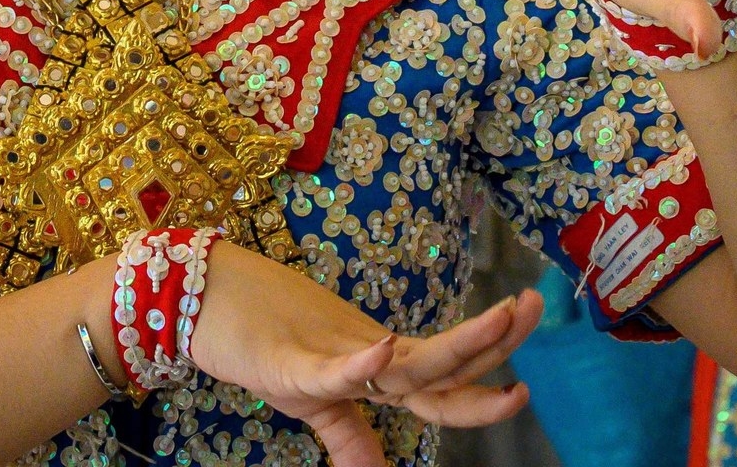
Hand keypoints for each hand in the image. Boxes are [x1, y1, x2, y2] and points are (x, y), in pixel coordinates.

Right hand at [166, 242, 538, 466]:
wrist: (204, 300)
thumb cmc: (261, 343)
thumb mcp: (311, 399)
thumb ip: (349, 436)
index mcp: (375, 366)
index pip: (441, 382)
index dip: (485, 384)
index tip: (528, 380)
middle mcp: (367, 354)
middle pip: (438, 361)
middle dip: (491, 340)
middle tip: (531, 307)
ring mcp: (332, 353)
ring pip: (404, 359)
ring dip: (455, 344)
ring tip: (498, 322)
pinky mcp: (289, 362)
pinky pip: (329, 370)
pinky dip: (359, 365)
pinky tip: (384, 351)